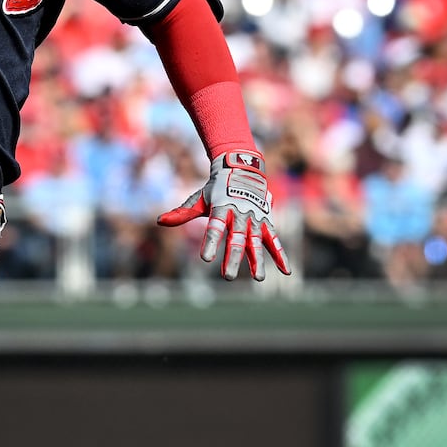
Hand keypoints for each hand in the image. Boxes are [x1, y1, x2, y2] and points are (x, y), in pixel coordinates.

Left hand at [157, 150, 290, 280]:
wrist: (242, 168)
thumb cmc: (215, 188)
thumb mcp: (199, 198)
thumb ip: (182, 213)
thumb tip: (160, 221)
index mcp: (221, 207)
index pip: (214, 228)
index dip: (210, 243)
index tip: (205, 259)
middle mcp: (240, 214)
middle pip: (237, 238)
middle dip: (232, 258)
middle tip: (227, 277)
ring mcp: (255, 218)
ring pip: (257, 241)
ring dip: (258, 259)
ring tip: (258, 278)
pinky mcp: (266, 222)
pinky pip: (275, 240)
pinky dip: (280, 254)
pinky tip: (286, 271)